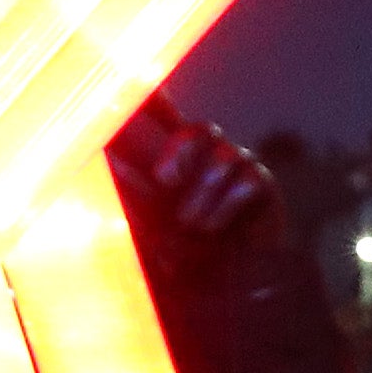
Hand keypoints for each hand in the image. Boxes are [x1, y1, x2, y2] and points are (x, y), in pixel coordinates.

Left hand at [107, 98, 282, 243]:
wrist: (229, 284)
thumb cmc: (188, 253)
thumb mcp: (151, 221)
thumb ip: (133, 193)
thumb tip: (110, 167)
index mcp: (179, 161)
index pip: (167, 119)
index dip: (157, 101)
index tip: (145, 87)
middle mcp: (209, 157)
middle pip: (198, 129)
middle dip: (181, 150)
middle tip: (164, 180)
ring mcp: (237, 168)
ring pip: (222, 156)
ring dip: (202, 194)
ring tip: (190, 224)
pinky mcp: (260, 184)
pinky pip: (244, 181)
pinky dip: (224, 206)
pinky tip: (214, 228)